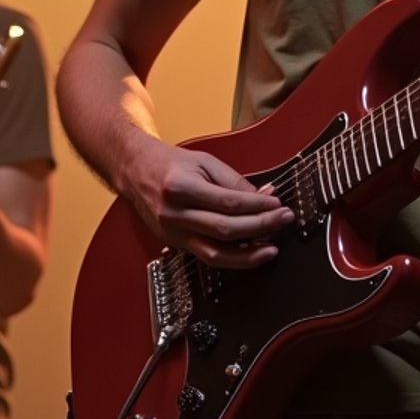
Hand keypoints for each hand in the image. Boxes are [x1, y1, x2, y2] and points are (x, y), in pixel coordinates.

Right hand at [127, 139, 294, 268]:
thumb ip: (235, 181)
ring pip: (216, 253)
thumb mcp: (206, 162)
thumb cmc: (171, 163)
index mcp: (181, 187)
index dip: (258, 206)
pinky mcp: (175, 243)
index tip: (277, 204)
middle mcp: (175, 213)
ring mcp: (173, 232)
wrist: (136, 171)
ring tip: (271, 249)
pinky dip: (232, 257)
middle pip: (225, 229)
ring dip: (248, 254)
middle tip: (283, 220)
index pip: (228, 202)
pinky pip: (207, 256)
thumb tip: (264, 197)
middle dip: (260, 227)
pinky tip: (249, 252)